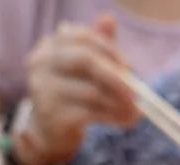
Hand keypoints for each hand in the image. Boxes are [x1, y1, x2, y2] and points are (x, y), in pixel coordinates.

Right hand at [15, 14, 138, 164]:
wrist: (50, 131)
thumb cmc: (73, 93)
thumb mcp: (85, 69)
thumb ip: (98, 46)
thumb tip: (109, 18)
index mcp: (51, 45)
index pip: (84, 37)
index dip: (111, 50)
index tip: (130, 67)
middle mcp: (42, 63)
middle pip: (85, 60)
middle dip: (117, 76)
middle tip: (137, 92)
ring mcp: (43, 89)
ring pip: (91, 92)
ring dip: (120, 103)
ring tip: (136, 112)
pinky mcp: (51, 115)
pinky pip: (90, 113)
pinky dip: (113, 117)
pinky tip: (125, 120)